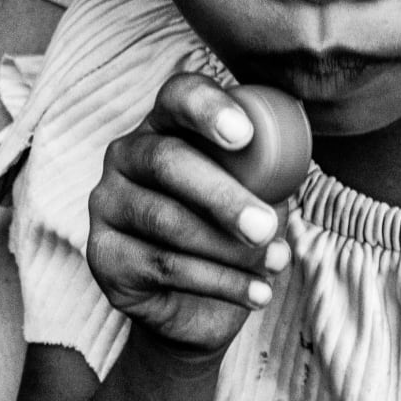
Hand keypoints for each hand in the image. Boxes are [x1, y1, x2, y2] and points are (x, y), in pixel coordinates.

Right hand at [85, 72, 291, 354]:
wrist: (198, 303)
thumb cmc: (232, 229)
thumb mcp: (257, 192)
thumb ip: (268, 167)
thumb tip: (297, 154)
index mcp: (166, 123)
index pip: (178, 97)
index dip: (207, 108)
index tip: (244, 134)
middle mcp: (127, 155)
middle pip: (168, 162)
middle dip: (223, 197)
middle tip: (266, 226)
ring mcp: (108, 204)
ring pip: (168, 221)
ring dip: (231, 250)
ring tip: (276, 264)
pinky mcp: (103, 255)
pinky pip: (163, 266)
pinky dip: (221, 283)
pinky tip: (257, 293)